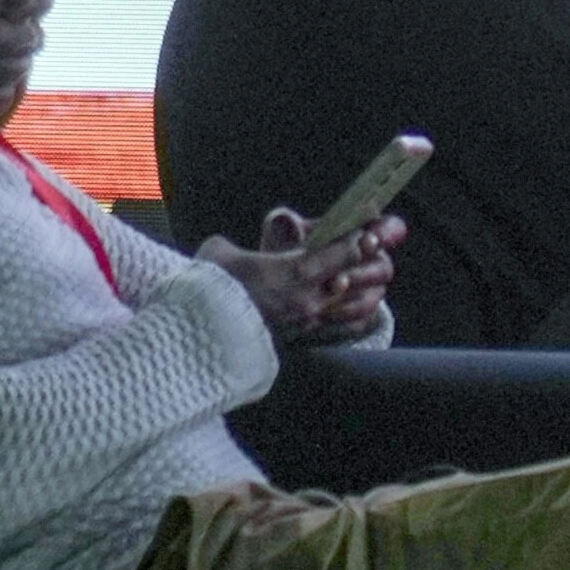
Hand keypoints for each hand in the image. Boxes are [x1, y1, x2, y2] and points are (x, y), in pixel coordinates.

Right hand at [208, 210, 401, 343]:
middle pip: (358, 277)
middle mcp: (309, 299)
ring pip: (356, 305)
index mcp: (295, 272)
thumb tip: (234, 246)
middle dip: (370, 262)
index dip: (363, 236)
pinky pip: (344, 331)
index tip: (374, 224)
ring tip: (370, 277)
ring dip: (366, 289)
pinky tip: (363, 309)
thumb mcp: (220, 254)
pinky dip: (358, 318)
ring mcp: (306, 325)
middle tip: (375, 249)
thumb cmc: (206, 293)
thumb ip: (235, 246)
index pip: (346, 251)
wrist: (194, 342)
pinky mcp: (299, 344)